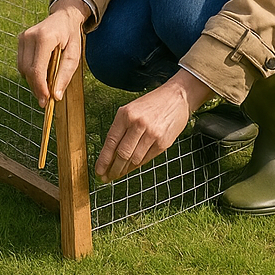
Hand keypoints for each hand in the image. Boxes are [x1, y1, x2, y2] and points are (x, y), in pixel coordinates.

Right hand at [17, 0, 88, 108]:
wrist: (63, 17)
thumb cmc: (71, 36)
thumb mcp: (74, 55)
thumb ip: (65, 75)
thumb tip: (56, 96)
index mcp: (45, 38)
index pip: (37, 69)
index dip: (40, 87)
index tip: (46, 100)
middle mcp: (30, 36)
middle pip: (28, 71)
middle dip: (36, 87)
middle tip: (46, 99)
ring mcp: (23, 37)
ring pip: (22, 69)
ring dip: (32, 81)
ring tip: (45, 86)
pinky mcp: (20, 40)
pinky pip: (22, 63)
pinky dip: (30, 72)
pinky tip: (41, 73)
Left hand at [93, 70, 212, 182]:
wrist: (176, 97)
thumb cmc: (151, 104)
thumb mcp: (130, 109)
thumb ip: (121, 129)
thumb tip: (110, 154)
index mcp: (126, 114)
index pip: (111, 142)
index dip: (103, 160)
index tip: (98, 171)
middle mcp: (138, 124)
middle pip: (122, 154)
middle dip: (113, 169)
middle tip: (107, 177)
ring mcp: (152, 134)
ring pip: (134, 159)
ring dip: (124, 170)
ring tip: (118, 174)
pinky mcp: (163, 143)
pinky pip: (146, 159)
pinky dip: (137, 165)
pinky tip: (131, 167)